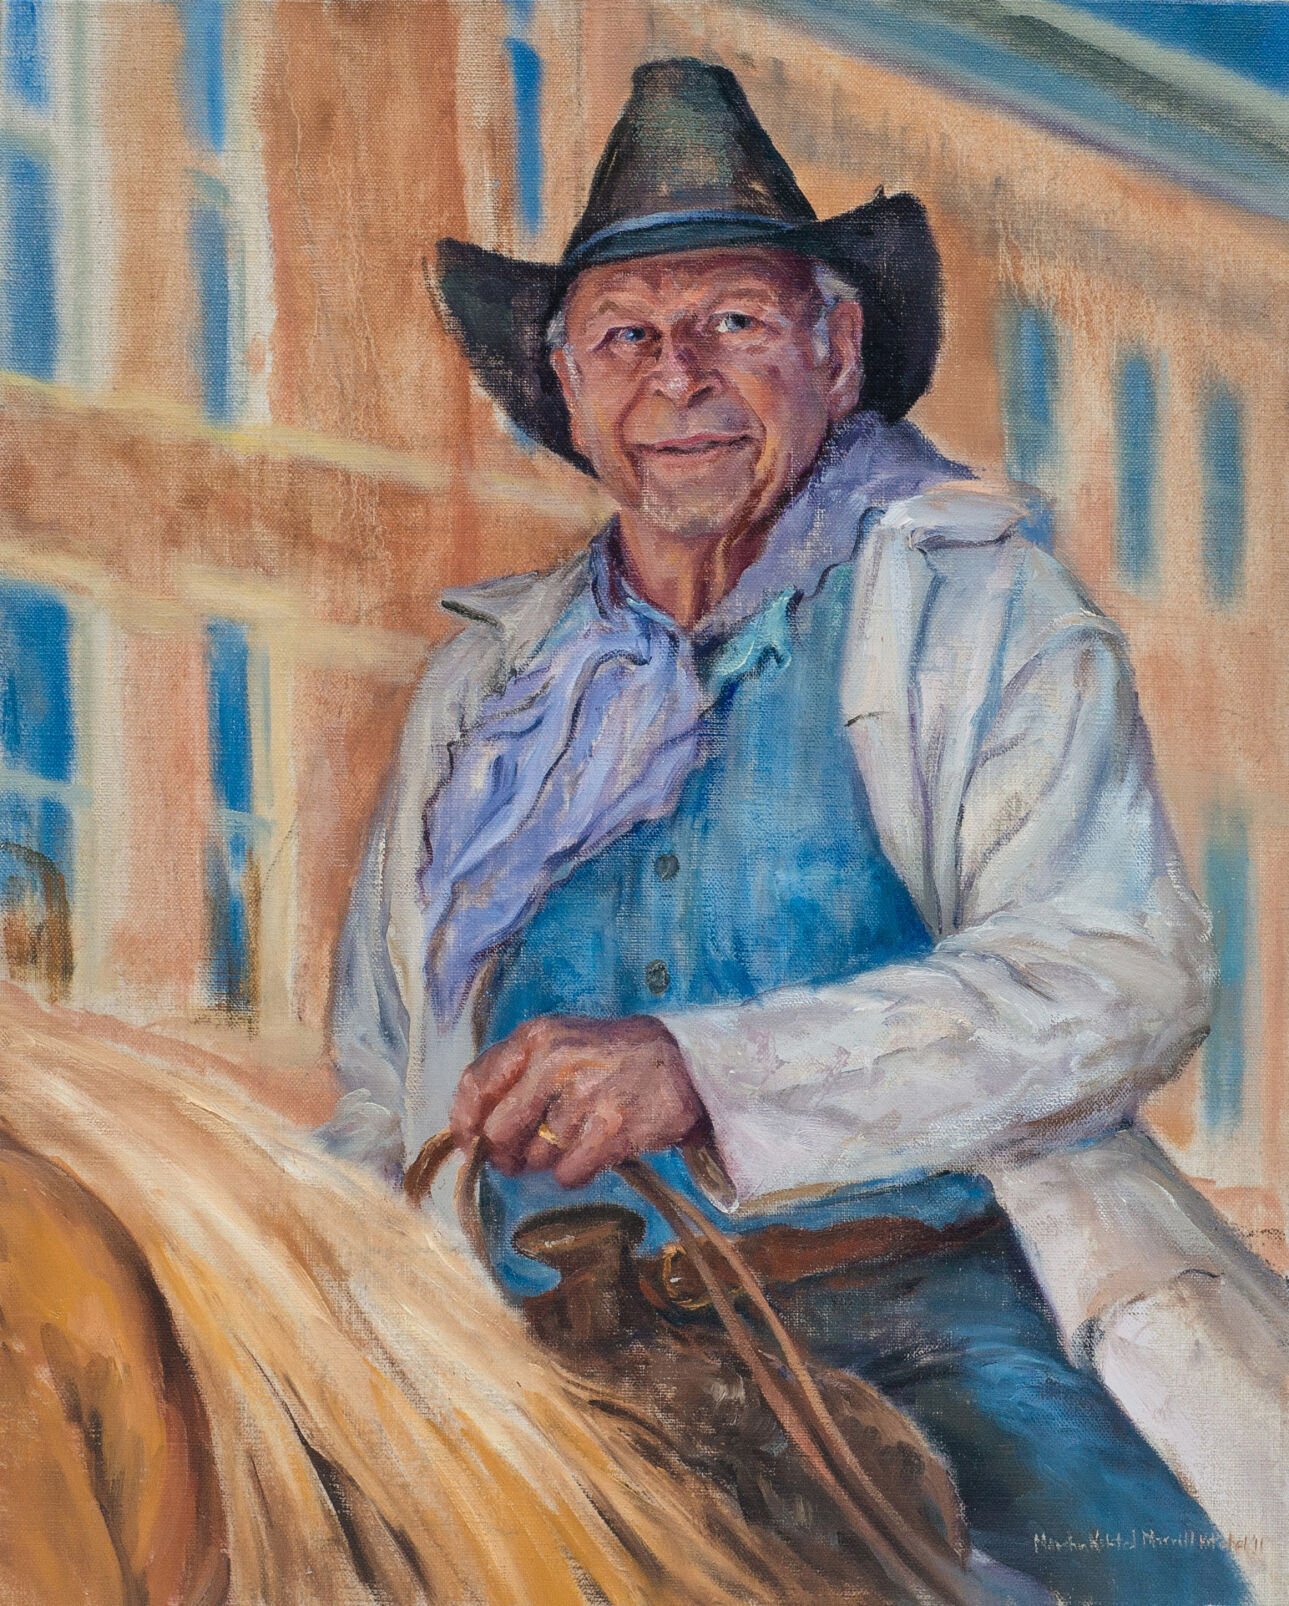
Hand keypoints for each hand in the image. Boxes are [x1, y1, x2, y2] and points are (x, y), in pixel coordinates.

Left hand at [450, 1014, 706, 1188]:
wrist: (685, 1063)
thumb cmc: (611, 1060)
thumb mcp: (561, 1044)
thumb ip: (515, 1075)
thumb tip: (471, 1129)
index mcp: (537, 1036)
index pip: (476, 1084)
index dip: (464, 1121)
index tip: (469, 1142)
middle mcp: (555, 1061)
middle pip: (498, 1133)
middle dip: (504, 1154)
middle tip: (521, 1157)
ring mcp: (585, 1095)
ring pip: (535, 1158)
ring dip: (550, 1160)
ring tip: (580, 1136)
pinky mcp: (611, 1128)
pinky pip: (567, 1174)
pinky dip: (577, 1172)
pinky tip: (596, 1151)